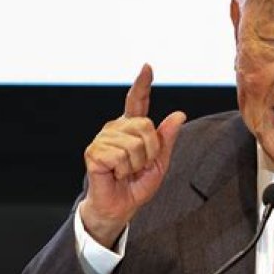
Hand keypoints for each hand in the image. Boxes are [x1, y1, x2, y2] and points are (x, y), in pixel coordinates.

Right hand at [80, 64, 185, 246]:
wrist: (120, 206)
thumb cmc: (137, 184)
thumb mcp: (160, 162)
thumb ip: (167, 139)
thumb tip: (179, 115)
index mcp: (132, 127)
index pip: (137, 100)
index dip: (142, 83)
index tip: (147, 66)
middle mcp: (116, 128)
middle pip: (145, 126)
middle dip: (151, 151)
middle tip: (139, 166)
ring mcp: (103, 138)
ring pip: (134, 143)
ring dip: (136, 163)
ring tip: (125, 171)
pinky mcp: (93, 151)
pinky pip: (120, 155)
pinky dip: (123, 169)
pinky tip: (115, 174)